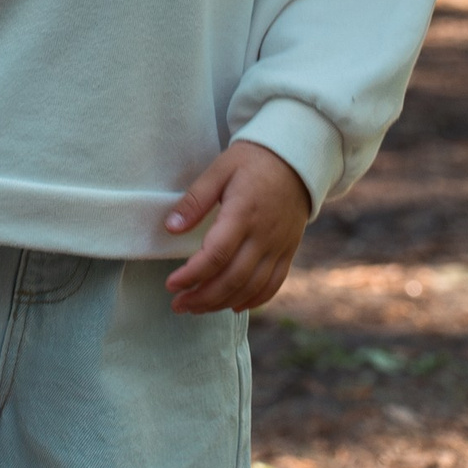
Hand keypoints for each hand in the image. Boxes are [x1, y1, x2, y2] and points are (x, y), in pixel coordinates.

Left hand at [164, 140, 311, 315]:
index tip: (171, 284)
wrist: (297, 160)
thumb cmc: (253, 161)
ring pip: (251, 287)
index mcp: (243, 213)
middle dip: (202, 298)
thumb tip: (170, 228)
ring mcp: (278, 246)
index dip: (191, 275)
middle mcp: (263, 235)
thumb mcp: (220, 169)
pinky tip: (233, 306)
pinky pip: (273, 284)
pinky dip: (253, 300)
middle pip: (233, 278)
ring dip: (222, 303)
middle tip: (178, 304)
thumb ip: (195, 200)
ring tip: (197, 308)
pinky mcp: (287, 251)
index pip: (216, 255)